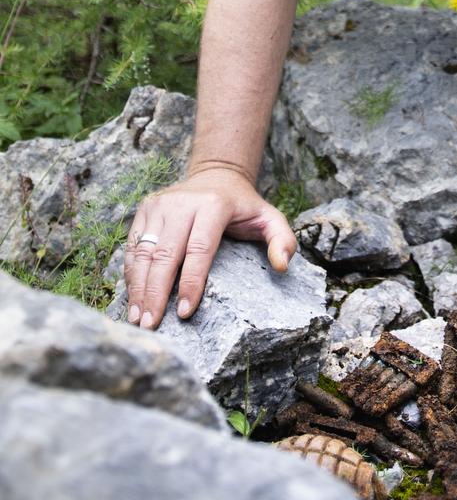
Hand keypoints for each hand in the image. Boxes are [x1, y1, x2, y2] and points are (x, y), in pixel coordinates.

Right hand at [123, 168, 296, 330]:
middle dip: (156, 293)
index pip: (198, 250)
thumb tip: (282, 266)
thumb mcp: (270, 218)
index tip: (184, 312)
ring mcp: (160, 204)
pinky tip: (132, 298)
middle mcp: (182, 203)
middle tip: (151, 325)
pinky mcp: (146, 208)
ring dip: (138, 288)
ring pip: (144, 252)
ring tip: (137, 319)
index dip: (190, 283)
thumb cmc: (244, 206)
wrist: (217, 174)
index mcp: (213, 207)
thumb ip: (283, 240)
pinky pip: (133, 245)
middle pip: (164, 255)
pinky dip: (130, 273)